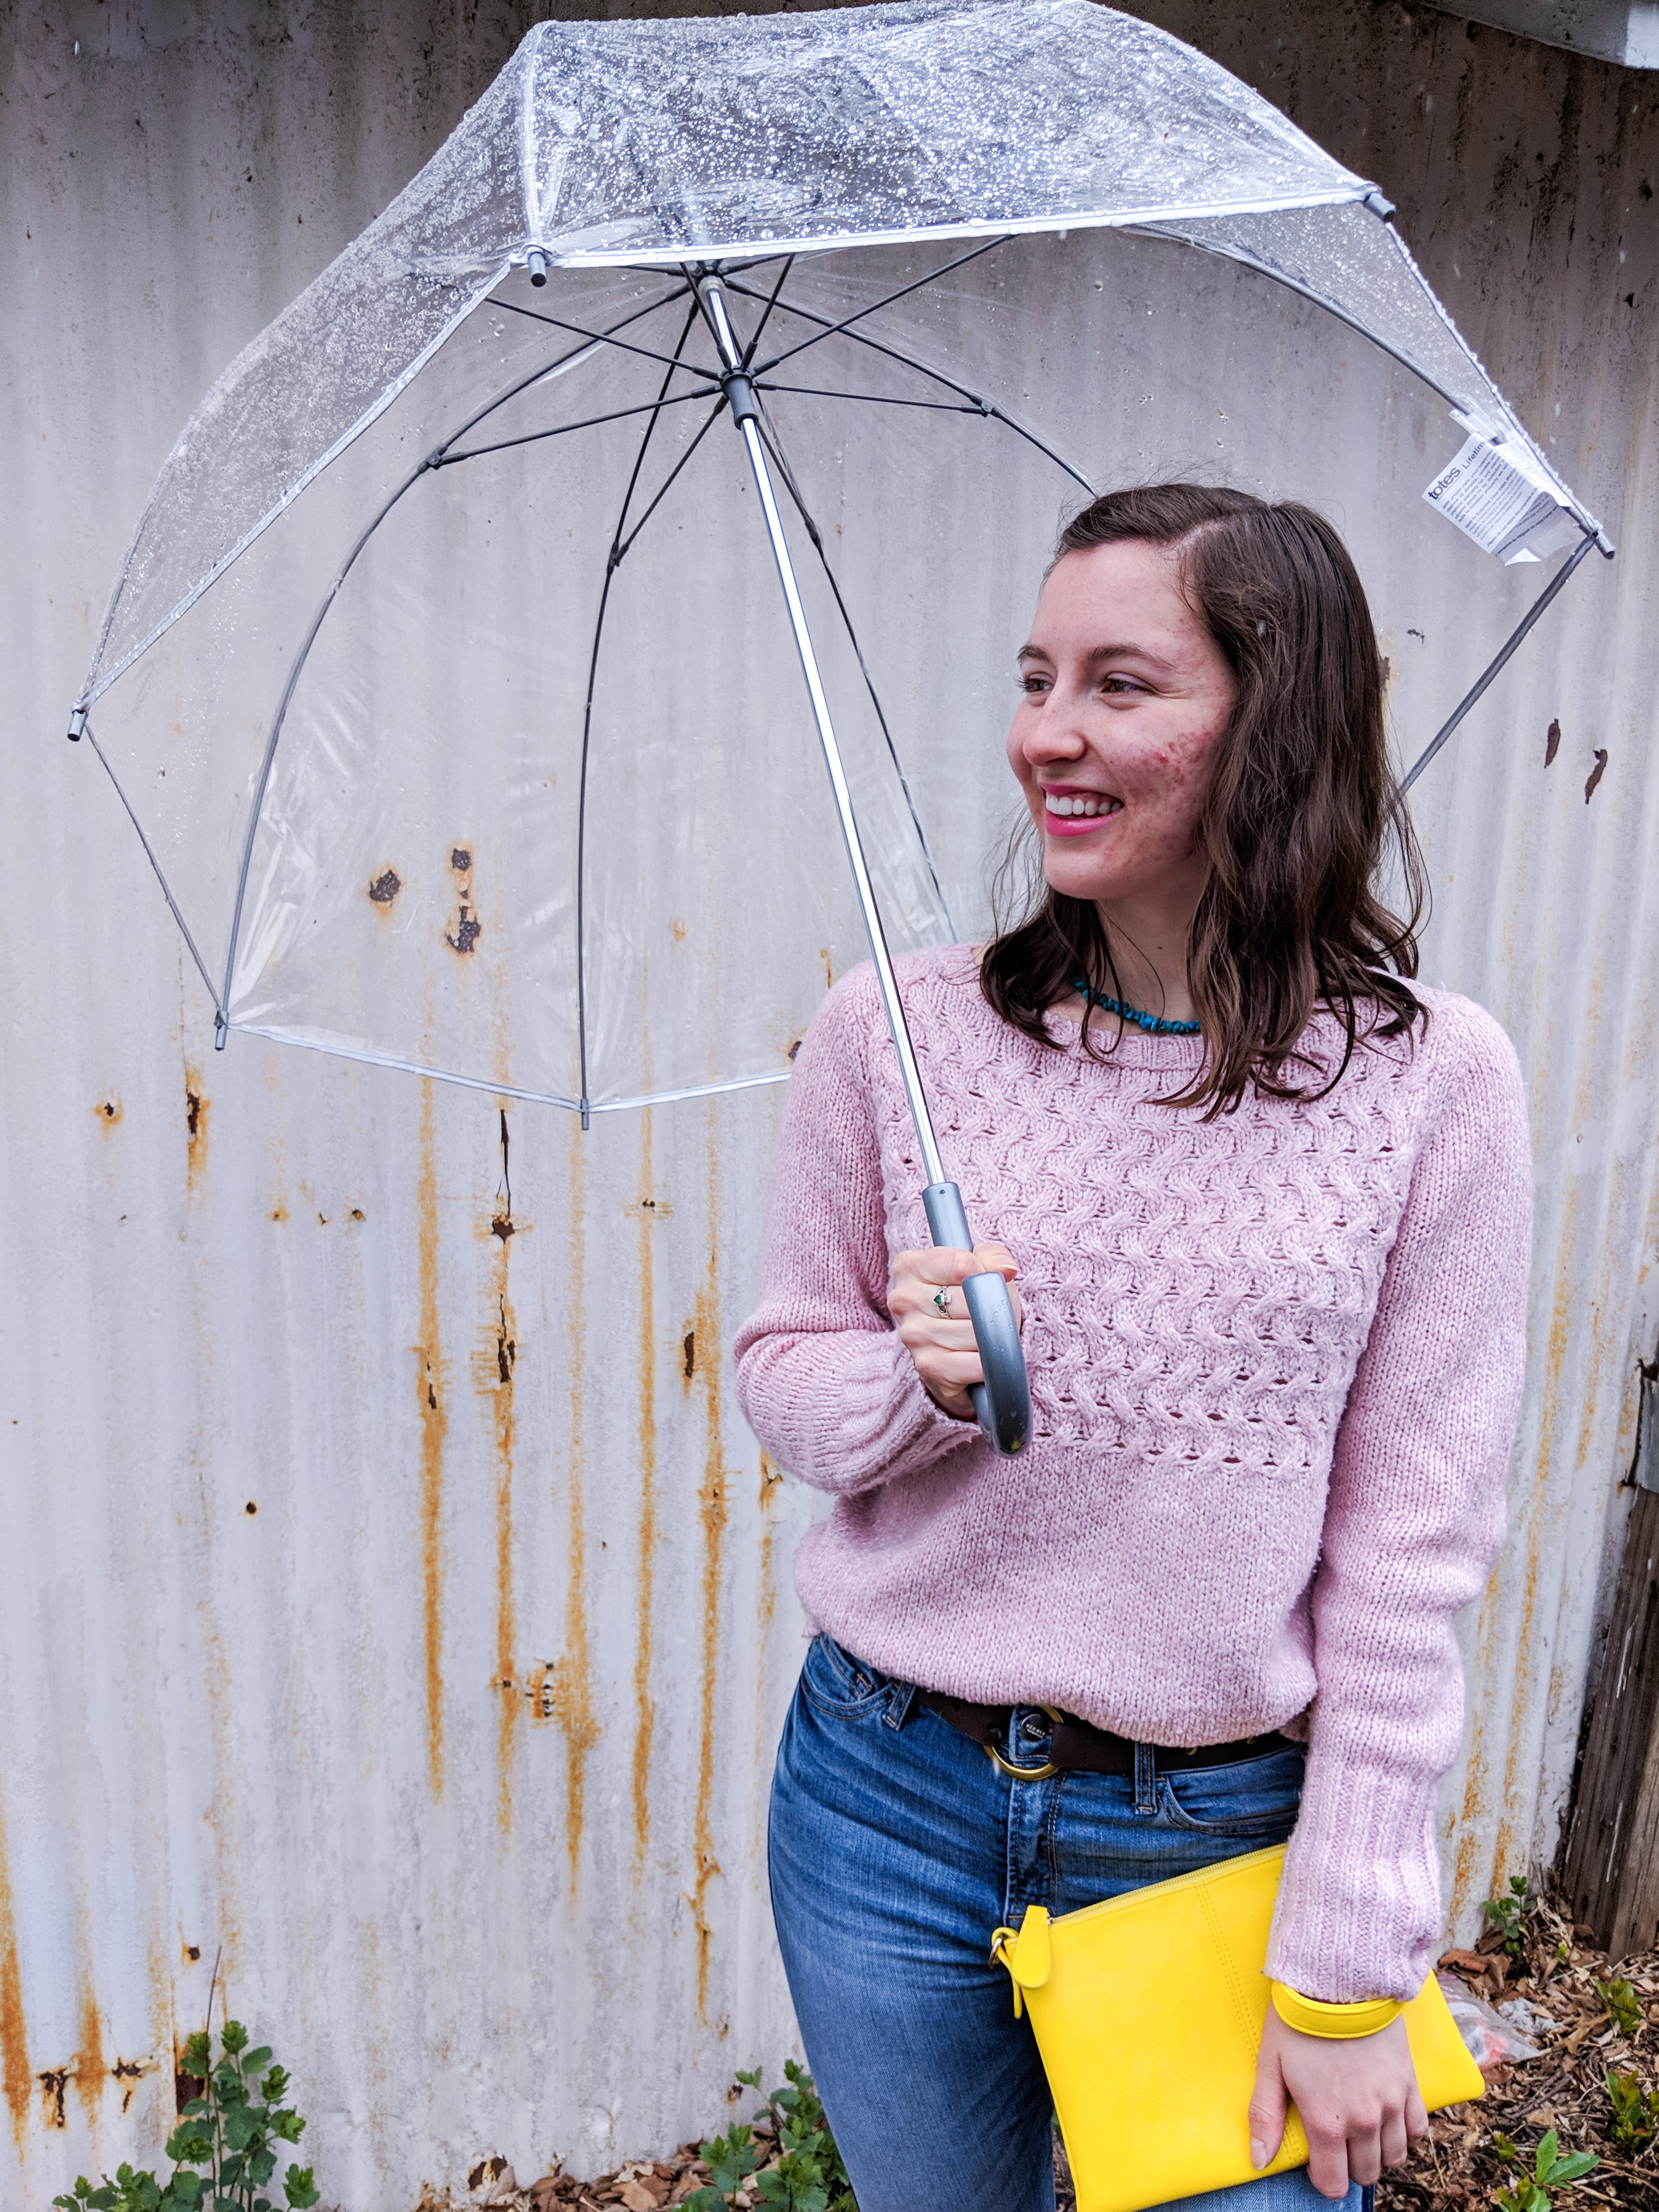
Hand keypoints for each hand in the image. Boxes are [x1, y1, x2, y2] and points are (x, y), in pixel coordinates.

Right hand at [887, 1243, 1021, 1419]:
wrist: (957, 1349)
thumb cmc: (969, 1301)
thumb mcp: (981, 1268)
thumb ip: (993, 1256)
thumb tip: (1007, 1268)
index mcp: (909, 1267)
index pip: (962, 1263)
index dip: (986, 1274)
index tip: (986, 1282)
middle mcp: (903, 1300)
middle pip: (971, 1299)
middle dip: (991, 1308)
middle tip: (989, 1313)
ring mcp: (913, 1335)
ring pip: (976, 1331)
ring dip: (992, 1336)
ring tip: (984, 1335)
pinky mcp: (928, 1366)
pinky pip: (976, 1362)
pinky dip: (989, 1362)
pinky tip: (981, 1357)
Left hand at [1249, 2004, 1426, 2197]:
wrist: (1339, 1978)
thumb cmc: (1299, 2020)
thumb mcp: (1271, 2066)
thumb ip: (1265, 2117)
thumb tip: (1259, 2161)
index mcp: (1326, 2121)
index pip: (1333, 2183)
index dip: (1323, 2178)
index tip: (1317, 2161)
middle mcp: (1363, 2121)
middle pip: (1365, 2173)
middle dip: (1350, 2166)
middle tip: (1337, 2142)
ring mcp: (1391, 2103)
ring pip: (1394, 2157)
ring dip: (1378, 2152)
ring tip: (1361, 2132)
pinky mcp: (1409, 2083)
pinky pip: (1418, 2129)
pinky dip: (1405, 2133)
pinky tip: (1389, 2120)